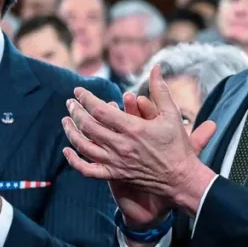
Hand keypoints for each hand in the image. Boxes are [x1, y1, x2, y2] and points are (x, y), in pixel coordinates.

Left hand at [62, 65, 217, 215]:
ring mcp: (116, 162)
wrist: (180, 178)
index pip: (100, 109)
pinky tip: (67, 150)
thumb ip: (160, 89)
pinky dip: (73, 160)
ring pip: (83, 146)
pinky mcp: (115, 175)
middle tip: (70, 102)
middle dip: (75, 111)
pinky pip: (87, 170)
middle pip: (88, 126)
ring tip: (66, 120)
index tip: (79, 91)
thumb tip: (156, 67)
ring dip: (71, 131)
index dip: (85, 98)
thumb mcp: (172, 114)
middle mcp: (121, 145)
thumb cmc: (177, 145)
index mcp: (133, 128)